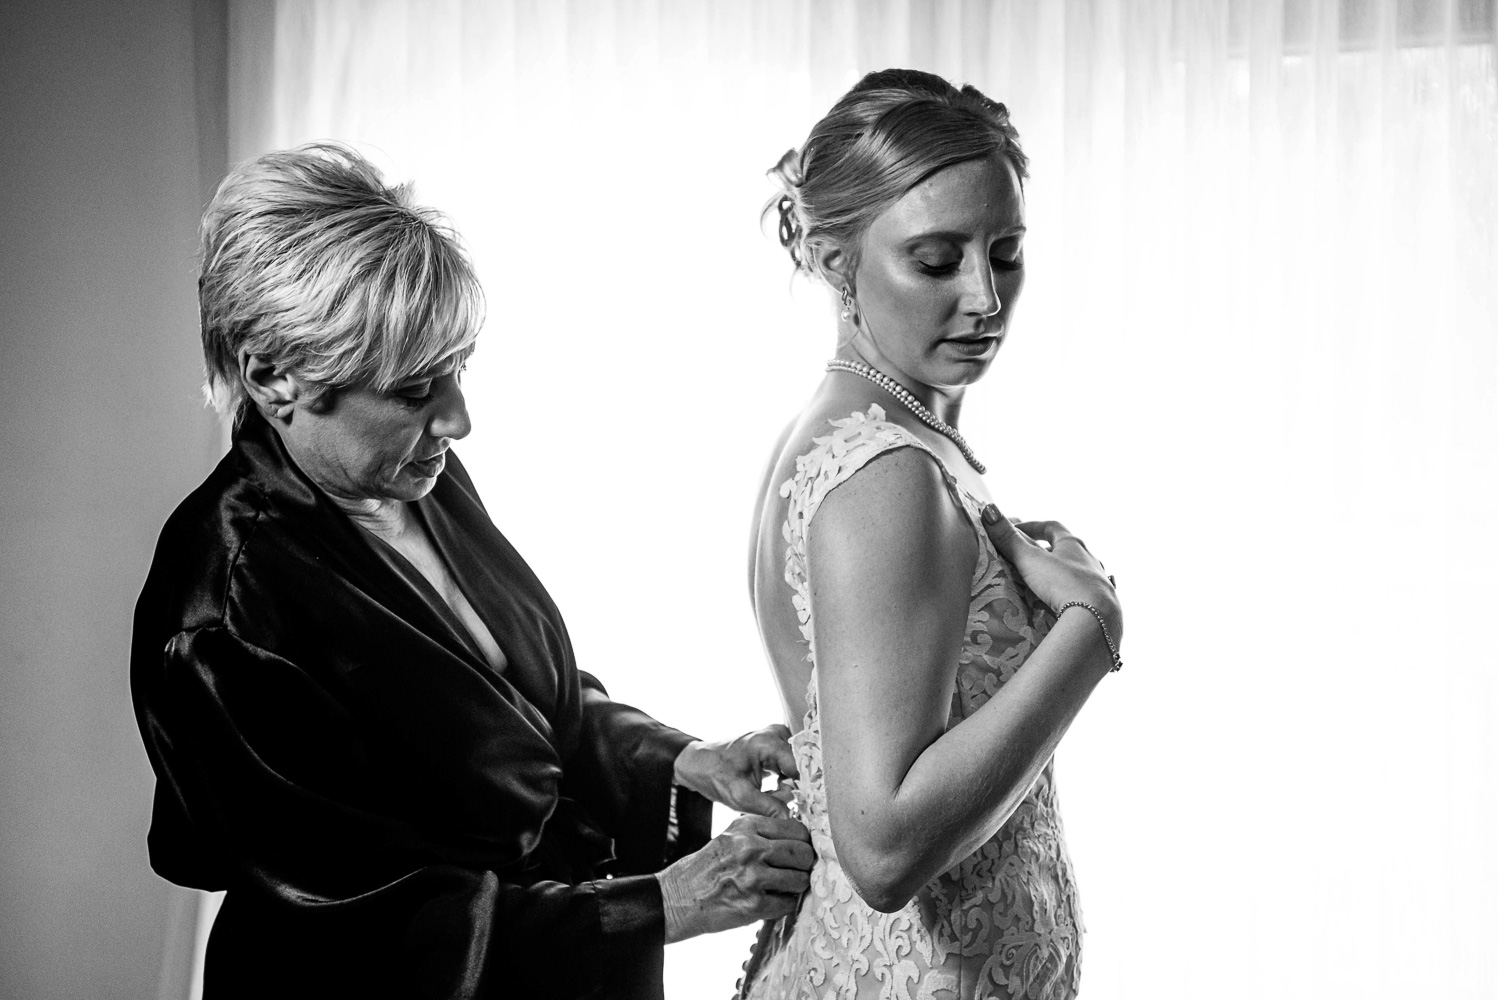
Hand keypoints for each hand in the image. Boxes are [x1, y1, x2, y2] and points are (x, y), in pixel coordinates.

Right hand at [656, 814, 813, 942]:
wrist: (678, 897)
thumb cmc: (706, 868)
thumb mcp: (730, 837)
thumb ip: (761, 834)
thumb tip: (799, 839)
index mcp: (747, 826)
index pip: (796, 829)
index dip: (803, 843)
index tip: (799, 852)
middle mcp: (751, 847)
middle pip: (803, 853)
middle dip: (805, 865)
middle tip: (796, 872)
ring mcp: (753, 876)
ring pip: (800, 879)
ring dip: (796, 887)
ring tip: (782, 888)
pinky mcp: (754, 904)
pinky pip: (788, 904)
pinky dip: (783, 905)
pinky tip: (769, 902)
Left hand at [673, 724, 798, 818]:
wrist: (698, 763)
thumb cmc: (714, 774)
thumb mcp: (739, 797)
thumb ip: (769, 808)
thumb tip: (793, 821)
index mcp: (769, 742)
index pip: (802, 767)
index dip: (805, 790)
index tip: (803, 809)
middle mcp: (778, 735)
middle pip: (802, 767)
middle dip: (793, 790)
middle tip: (776, 802)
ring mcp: (778, 738)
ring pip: (797, 769)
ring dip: (787, 787)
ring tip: (769, 795)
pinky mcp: (776, 745)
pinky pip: (791, 767)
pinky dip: (784, 782)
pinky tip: (770, 791)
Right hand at [981, 506, 1121, 637]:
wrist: (1096, 619)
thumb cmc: (1063, 582)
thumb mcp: (1031, 560)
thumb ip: (1009, 539)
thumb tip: (989, 510)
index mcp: (1073, 544)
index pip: (1052, 527)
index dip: (1033, 526)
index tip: (1016, 530)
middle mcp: (1089, 560)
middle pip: (1067, 549)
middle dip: (1048, 551)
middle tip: (1028, 558)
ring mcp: (1098, 583)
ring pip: (1077, 573)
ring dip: (1061, 574)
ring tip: (1043, 584)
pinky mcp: (1100, 606)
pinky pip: (1083, 596)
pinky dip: (1070, 596)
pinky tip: (1062, 605)